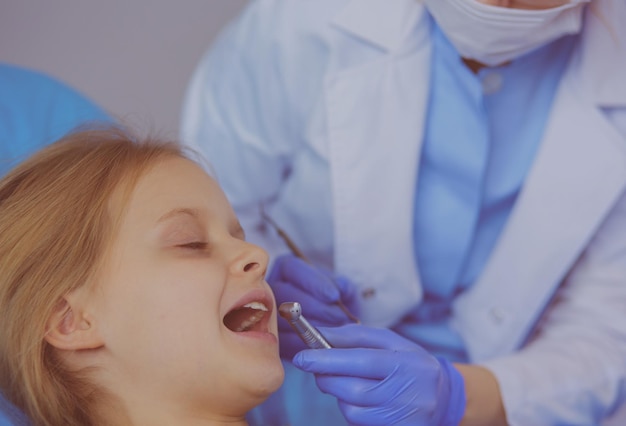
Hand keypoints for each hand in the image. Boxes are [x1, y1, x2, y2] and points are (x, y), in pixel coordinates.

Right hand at [267, 254, 358, 357]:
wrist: (338, 332)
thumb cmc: (338, 306)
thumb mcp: (345, 293)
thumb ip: (344, 287)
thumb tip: (339, 287)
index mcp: (287, 270)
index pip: (291, 268)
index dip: (313, 282)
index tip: (334, 296)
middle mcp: (272, 289)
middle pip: (284, 292)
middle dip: (315, 306)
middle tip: (338, 317)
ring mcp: (267, 313)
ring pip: (282, 316)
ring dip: (312, 325)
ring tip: (336, 331)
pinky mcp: (271, 337)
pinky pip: (283, 341)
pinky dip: (305, 342)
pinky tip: (323, 344)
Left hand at [292, 324, 465, 425]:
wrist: (443, 398)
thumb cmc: (410, 364)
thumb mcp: (391, 342)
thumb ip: (356, 336)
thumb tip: (320, 334)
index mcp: (406, 362)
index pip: (361, 360)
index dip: (328, 359)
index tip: (303, 357)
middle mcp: (407, 392)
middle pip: (353, 389)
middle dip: (326, 377)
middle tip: (316, 368)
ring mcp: (402, 417)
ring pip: (352, 409)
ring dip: (339, 394)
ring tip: (347, 382)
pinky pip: (359, 422)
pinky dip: (351, 409)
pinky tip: (362, 399)